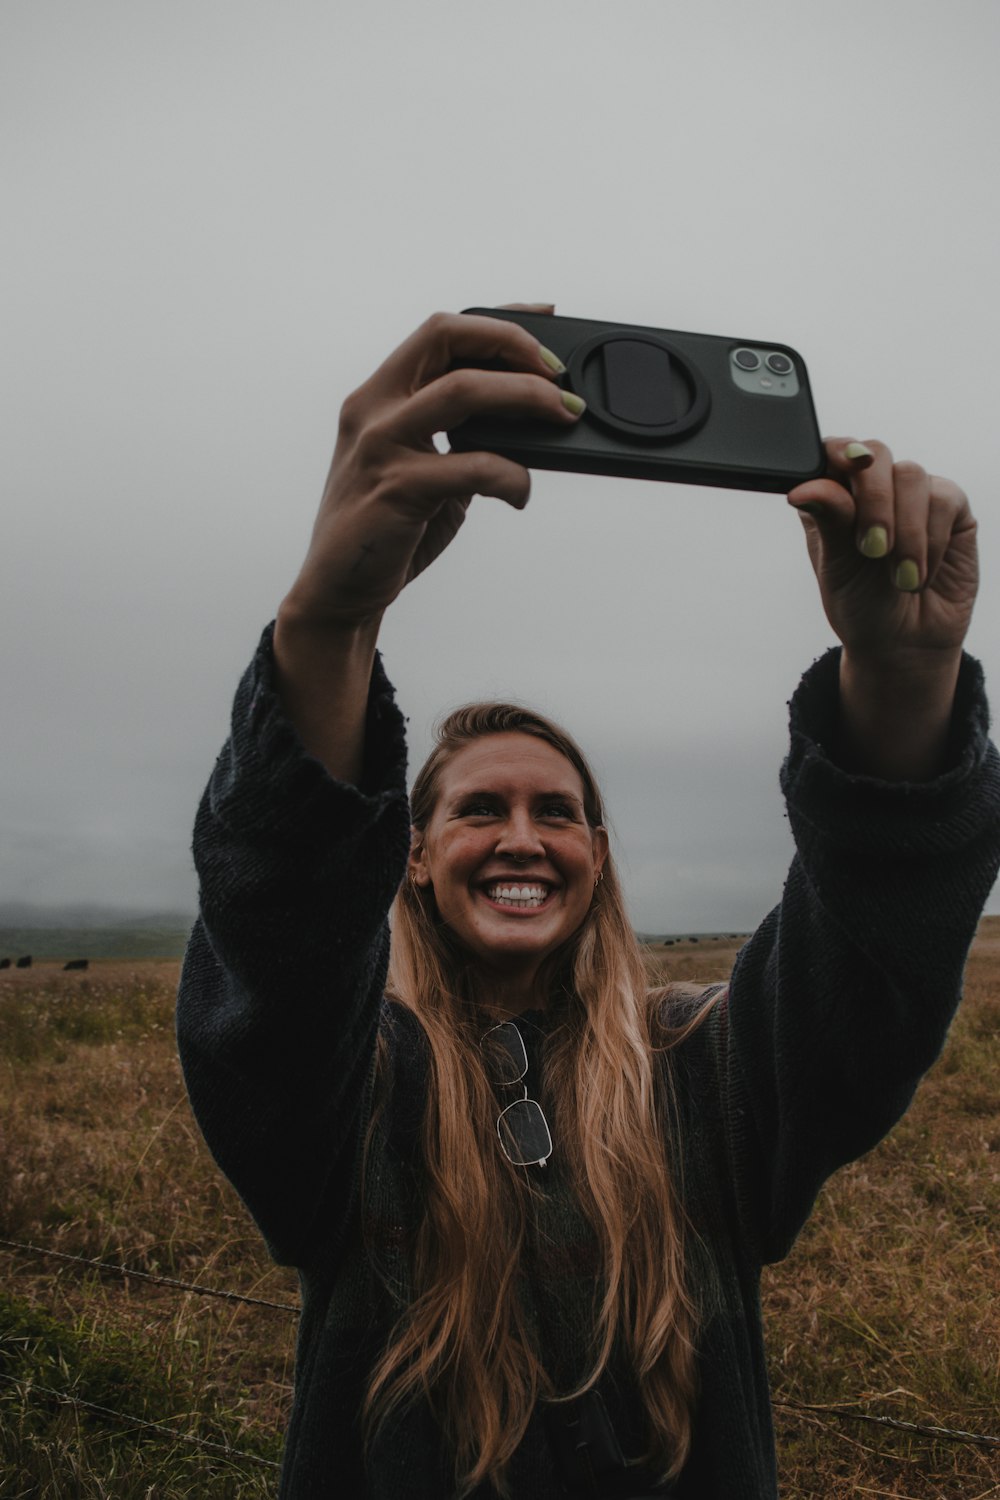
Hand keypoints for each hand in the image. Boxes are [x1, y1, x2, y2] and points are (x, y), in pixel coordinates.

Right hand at [282, 304, 580, 631]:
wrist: (339, 590)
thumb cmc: (386, 527)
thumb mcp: (422, 467)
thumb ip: (461, 437)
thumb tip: (531, 418)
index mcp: (378, 395)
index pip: (441, 330)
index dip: (499, 318)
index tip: (546, 318)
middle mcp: (373, 409)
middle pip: (445, 335)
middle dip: (512, 343)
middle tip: (559, 375)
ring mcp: (381, 446)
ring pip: (462, 390)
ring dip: (525, 396)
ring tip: (562, 415)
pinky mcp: (397, 490)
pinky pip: (473, 467)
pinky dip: (512, 476)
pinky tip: (520, 494)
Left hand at [788, 439, 978, 778]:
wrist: (904, 644)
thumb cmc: (861, 605)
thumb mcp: (836, 568)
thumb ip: (828, 521)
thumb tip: (804, 488)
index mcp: (833, 495)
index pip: (832, 452)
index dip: (839, 451)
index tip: (845, 465)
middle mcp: (872, 487)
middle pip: (875, 453)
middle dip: (873, 498)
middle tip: (872, 547)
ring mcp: (912, 493)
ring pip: (912, 475)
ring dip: (905, 532)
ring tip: (898, 578)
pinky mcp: (950, 507)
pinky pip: (944, 499)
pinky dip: (931, 541)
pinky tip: (922, 572)